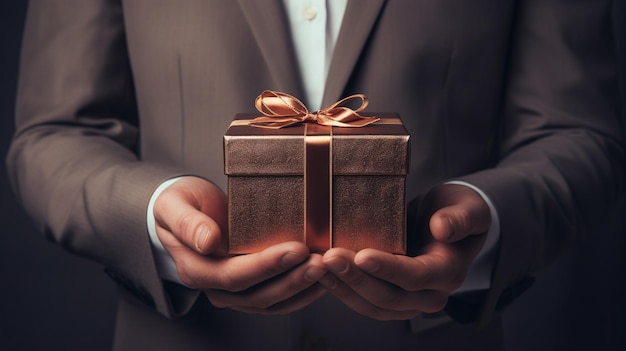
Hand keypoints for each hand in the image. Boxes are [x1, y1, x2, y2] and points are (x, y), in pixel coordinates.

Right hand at [153, 176, 326, 313]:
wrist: (184, 210)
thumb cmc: (179, 204)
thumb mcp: (174, 204)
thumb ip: (187, 222)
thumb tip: (207, 241)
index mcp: (195, 267)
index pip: (233, 275)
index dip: (266, 266)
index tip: (296, 249)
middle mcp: (214, 286)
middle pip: (256, 294)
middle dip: (292, 279)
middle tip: (321, 261)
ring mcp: (232, 291)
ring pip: (270, 301)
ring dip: (300, 288)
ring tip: (326, 269)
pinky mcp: (248, 287)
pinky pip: (276, 300)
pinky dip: (300, 293)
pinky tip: (321, 280)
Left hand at [319, 183, 489, 319]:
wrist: (448, 224)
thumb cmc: (455, 211)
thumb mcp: (466, 206)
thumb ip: (460, 217)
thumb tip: (442, 228)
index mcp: (449, 272)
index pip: (415, 276)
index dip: (387, 269)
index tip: (360, 255)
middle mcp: (431, 294)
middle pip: (390, 296)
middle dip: (356, 278)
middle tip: (330, 257)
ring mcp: (411, 302)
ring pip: (374, 306)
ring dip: (345, 288)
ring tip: (319, 267)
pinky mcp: (393, 300)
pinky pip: (366, 303)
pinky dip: (343, 291)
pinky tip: (323, 275)